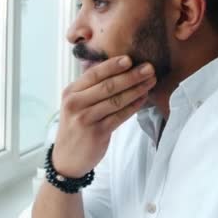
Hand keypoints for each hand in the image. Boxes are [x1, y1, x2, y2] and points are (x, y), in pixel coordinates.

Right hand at [52, 56, 155, 177]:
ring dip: (136, 89)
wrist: (67, 158)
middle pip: (108, 86)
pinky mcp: (97, 133)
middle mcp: (75, 104)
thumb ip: (90, 89)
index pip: (94, 74)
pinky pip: (120, 116)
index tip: (130, 58)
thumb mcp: (74, 105)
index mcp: (70, 92)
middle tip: (149, 68)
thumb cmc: (75, 127)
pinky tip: (143, 99)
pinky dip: (133, 106)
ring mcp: (85, 119)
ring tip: (150, 82)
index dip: (112, 65)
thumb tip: (116, 70)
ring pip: (116, 100)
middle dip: (131, 75)